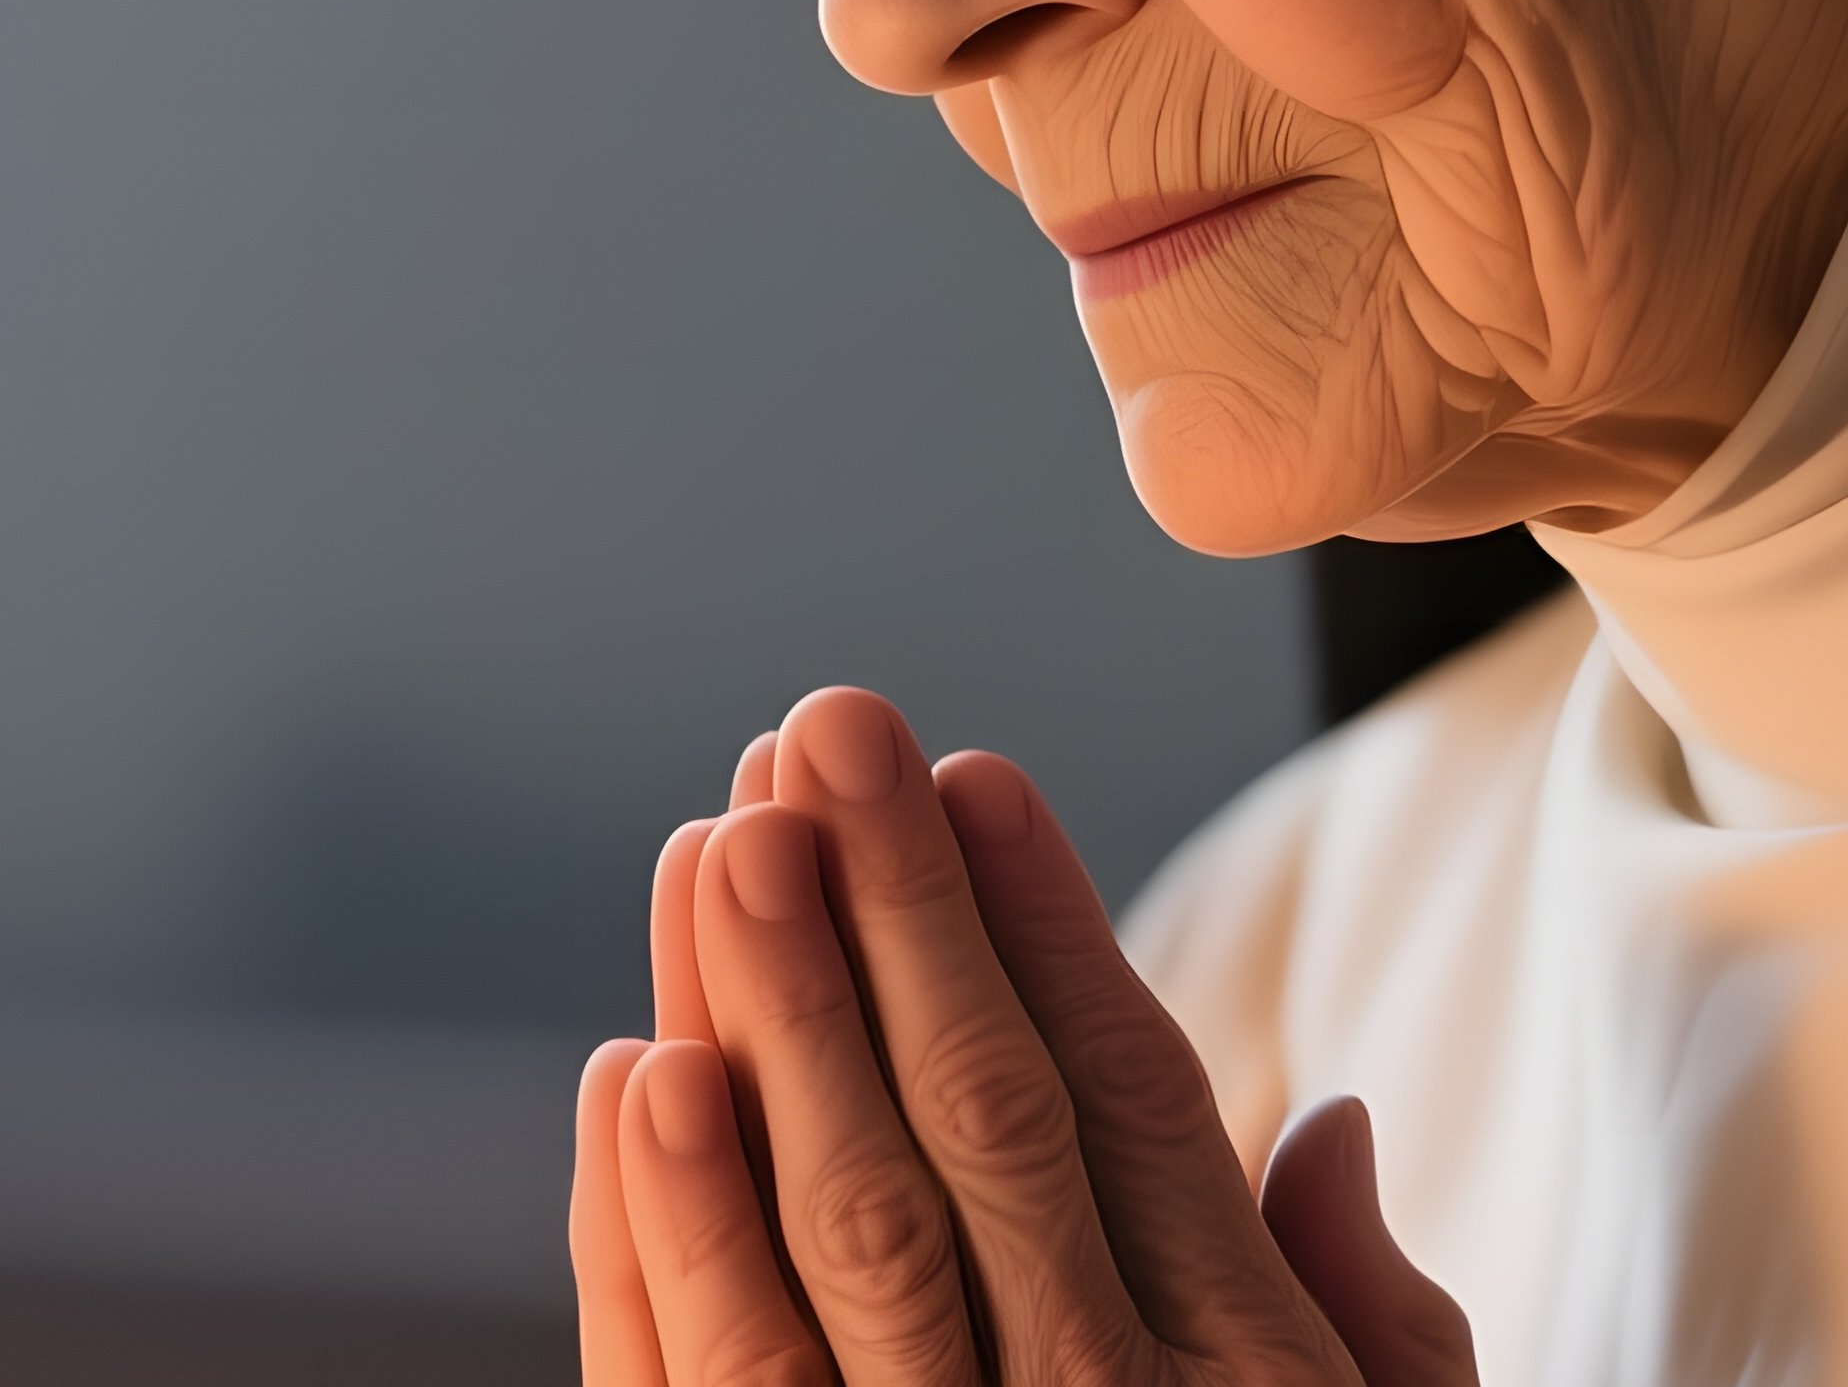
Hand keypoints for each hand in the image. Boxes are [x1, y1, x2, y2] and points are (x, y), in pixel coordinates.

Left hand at [572, 687, 1478, 1386]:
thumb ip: (1363, 1330)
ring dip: (762, 1026)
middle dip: (890, 914)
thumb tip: (1335, 1125)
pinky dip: (656, 1247)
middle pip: (972, 1129)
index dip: (1049, 927)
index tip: (977, 775)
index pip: (1131, 1106)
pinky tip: (632, 1080)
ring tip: (712, 839)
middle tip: (824, 733)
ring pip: (830, 1234)